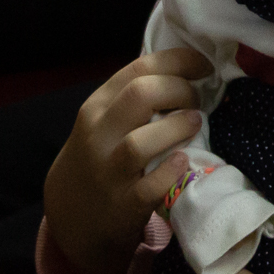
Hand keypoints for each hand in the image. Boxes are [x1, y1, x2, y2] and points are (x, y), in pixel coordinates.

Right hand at [42, 48, 210, 273]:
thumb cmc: (100, 154)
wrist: (70, 211)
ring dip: (177, 128)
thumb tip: (186, 68)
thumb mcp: (104, 118)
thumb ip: (135, 95)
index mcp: (98, 105)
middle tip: (197, 101)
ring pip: (140, 142)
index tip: (203, 66)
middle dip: (180, 90)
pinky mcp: (124, 204)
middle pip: (141, 95)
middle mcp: (99, 135)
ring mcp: (109, 172)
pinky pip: (151, 187)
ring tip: (194, 124)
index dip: (180, 61)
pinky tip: (182, 161)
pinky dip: (171, 171)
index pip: (140, 68)